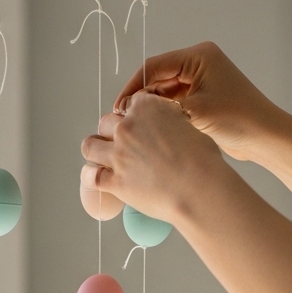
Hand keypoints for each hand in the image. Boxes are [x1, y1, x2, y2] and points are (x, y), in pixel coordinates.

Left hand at [81, 93, 224, 225]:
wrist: (199, 188)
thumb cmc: (202, 160)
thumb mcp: (189, 126)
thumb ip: (172, 122)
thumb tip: (170, 129)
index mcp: (146, 107)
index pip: (130, 104)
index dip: (132, 114)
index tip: (136, 123)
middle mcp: (127, 127)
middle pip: (107, 123)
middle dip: (112, 131)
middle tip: (121, 143)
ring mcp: (118, 155)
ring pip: (90, 146)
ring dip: (94, 149)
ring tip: (98, 155)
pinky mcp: (115, 181)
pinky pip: (91, 176)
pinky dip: (89, 176)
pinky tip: (91, 177)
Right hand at [114, 41, 278, 161]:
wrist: (265, 137)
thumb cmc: (237, 119)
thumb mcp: (194, 112)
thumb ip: (161, 108)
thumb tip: (131, 110)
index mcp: (198, 56)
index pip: (154, 66)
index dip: (133, 87)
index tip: (118, 107)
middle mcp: (199, 63)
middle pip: (158, 77)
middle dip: (140, 99)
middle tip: (123, 121)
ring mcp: (201, 80)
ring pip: (165, 91)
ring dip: (151, 108)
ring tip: (134, 127)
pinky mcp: (203, 97)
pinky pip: (175, 102)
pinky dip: (163, 114)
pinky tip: (151, 129)